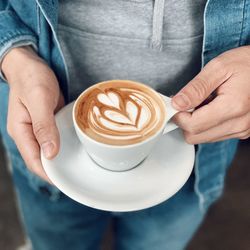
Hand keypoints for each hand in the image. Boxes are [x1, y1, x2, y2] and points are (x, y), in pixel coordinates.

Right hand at [2, 46, 64, 181]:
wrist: (31, 65)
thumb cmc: (32, 78)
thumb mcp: (38, 99)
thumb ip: (43, 126)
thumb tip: (50, 153)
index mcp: (20, 131)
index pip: (34, 160)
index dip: (48, 173)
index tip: (65, 182)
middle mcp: (28, 133)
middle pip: (41, 159)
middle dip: (55, 170)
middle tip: (75, 177)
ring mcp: (37, 129)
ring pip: (48, 150)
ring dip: (60, 159)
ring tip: (77, 167)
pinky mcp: (46, 123)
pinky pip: (54, 139)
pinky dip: (63, 146)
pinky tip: (75, 148)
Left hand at [171, 46, 249, 143]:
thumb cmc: (247, 63)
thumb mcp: (219, 68)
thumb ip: (196, 88)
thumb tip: (177, 104)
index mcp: (232, 107)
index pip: (192, 125)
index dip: (178, 115)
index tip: (175, 103)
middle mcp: (238, 124)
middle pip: (194, 136)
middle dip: (185, 120)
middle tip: (188, 102)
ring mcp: (242, 130)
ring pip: (202, 137)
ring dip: (196, 122)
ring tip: (205, 102)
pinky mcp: (242, 131)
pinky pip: (213, 135)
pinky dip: (206, 124)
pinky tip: (213, 108)